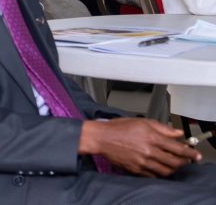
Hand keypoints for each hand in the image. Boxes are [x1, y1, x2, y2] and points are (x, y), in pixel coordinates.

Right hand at [79, 118, 200, 176]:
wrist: (101, 138)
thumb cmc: (118, 128)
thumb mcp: (141, 121)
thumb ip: (162, 127)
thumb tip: (177, 133)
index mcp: (151, 137)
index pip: (178, 148)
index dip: (189, 152)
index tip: (194, 154)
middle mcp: (148, 151)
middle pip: (174, 162)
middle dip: (183, 162)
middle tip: (185, 160)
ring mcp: (142, 162)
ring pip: (166, 171)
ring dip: (172, 168)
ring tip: (172, 164)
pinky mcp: (136, 169)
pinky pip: (153, 175)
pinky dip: (159, 172)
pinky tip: (159, 167)